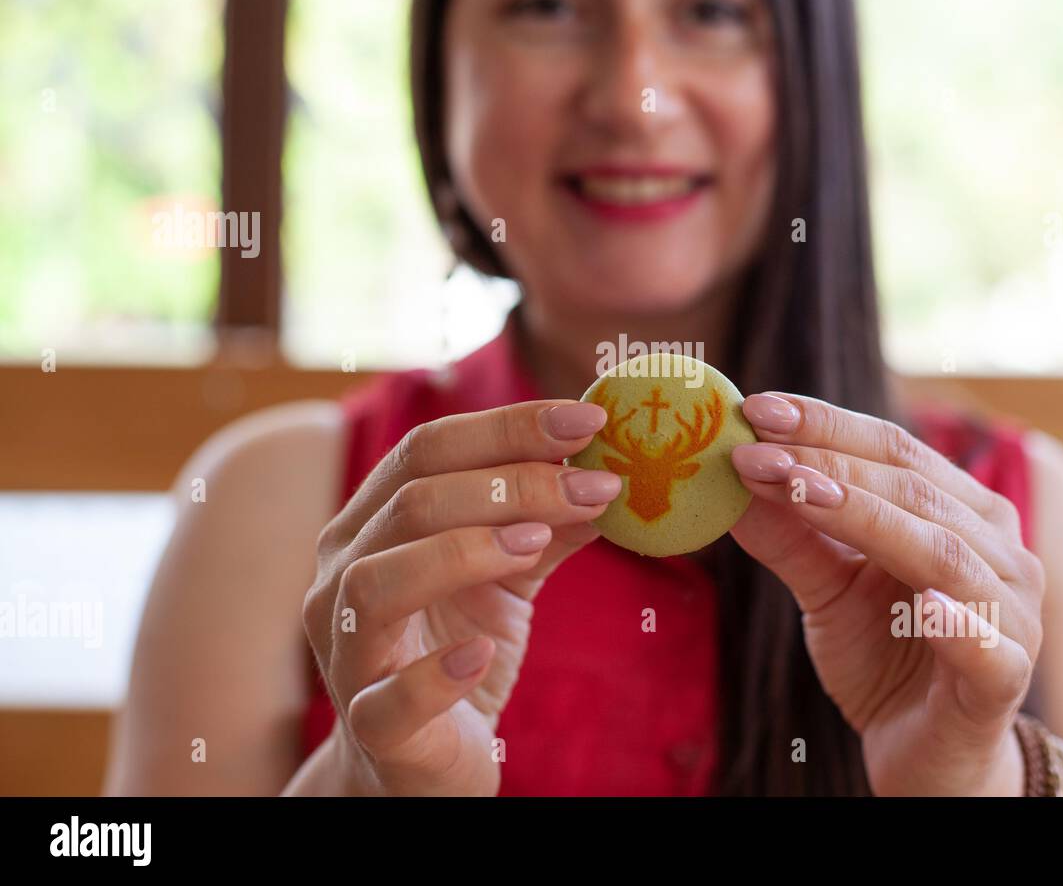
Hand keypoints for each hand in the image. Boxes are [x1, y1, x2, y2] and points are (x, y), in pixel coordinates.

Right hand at [303, 399, 620, 795]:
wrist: (425, 761)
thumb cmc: (461, 651)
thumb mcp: (510, 578)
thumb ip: (545, 527)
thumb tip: (602, 479)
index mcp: (372, 526)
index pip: (426, 450)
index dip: (507, 427)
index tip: (589, 420)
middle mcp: (342, 577)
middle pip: (410, 503)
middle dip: (510, 484)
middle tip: (593, 485)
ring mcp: (347, 654)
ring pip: (377, 584)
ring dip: (464, 553)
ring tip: (538, 543)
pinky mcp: (372, 728)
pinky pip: (388, 698)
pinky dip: (437, 673)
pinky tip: (485, 652)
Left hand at [728, 392, 1044, 795]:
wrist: (928, 754)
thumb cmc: (882, 655)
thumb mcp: (825, 589)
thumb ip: (789, 535)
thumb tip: (729, 479)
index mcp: (962, 511)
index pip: (894, 449)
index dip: (825, 425)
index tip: (755, 408)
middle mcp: (998, 549)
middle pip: (912, 489)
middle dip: (827, 462)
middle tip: (754, 448)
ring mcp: (1010, 613)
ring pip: (941, 552)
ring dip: (865, 517)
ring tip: (796, 491)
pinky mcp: (1004, 679)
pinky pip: (983, 645)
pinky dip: (954, 621)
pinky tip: (922, 601)